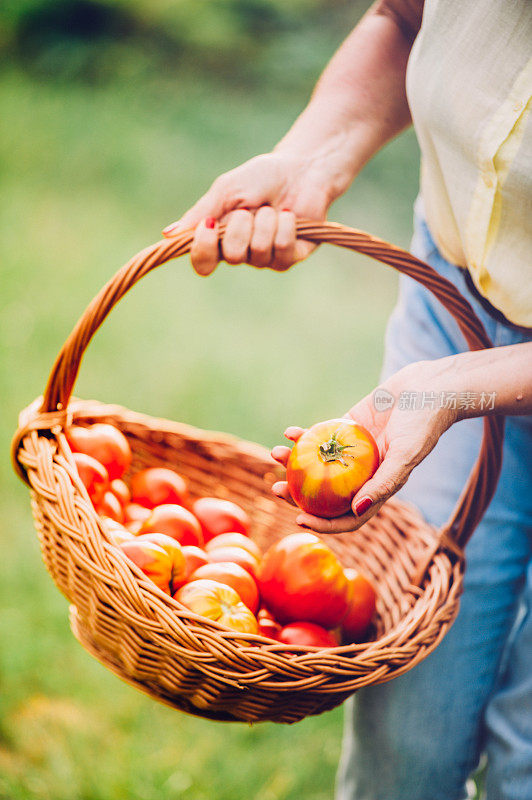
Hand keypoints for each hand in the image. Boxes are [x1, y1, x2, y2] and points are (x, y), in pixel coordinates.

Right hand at [161, 151, 331, 274]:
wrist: (302, 169)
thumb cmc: (262, 177)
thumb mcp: (227, 189)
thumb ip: (201, 211)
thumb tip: (169, 234)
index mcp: (219, 238)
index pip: (202, 262)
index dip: (203, 250)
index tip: (209, 225)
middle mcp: (240, 252)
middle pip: (231, 256)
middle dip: (241, 226)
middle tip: (250, 208)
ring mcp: (265, 258)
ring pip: (258, 253)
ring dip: (265, 223)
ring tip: (272, 208)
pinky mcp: (290, 257)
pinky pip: (282, 251)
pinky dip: (285, 228)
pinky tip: (288, 216)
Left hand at [271, 359, 458, 533]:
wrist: (429, 388)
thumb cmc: (424, 424)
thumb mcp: (406, 455)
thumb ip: (384, 483)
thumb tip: (357, 509)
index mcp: (378, 488)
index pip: (348, 516)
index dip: (323, 523)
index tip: (298, 519)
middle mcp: (363, 474)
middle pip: (325, 493)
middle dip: (298, 494)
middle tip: (276, 488)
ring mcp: (353, 451)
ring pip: (318, 463)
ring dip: (294, 462)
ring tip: (275, 453)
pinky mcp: (348, 427)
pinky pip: (320, 436)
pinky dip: (304, 435)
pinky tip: (289, 432)